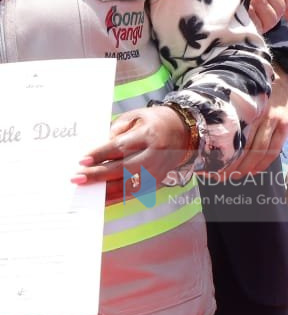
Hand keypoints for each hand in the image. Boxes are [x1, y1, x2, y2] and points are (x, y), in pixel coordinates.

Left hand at [75, 105, 194, 205]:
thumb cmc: (153, 122)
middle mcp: (156, 154)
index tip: (82, 160)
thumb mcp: (136, 116)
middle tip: (77, 178)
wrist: (182, 131)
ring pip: (129, 184)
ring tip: (86, 190)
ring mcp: (158, 169)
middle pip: (124, 168)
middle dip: (98, 174)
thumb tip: (98, 149)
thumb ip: (117, 130)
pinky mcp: (158, 180)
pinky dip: (117, 197)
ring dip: (106, 189)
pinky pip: (134, 192)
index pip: (121, 147)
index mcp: (150, 134)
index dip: (101, 154)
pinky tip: (102, 198)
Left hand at [207, 65, 287, 179]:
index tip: (208, 166)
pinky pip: (273, 150)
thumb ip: (226, 115)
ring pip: (259, 151)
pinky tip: (253, 171)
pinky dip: (263, 164)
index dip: (220, 154)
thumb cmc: (253, 93)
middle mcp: (259, 113)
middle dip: (231, 165)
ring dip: (246, 168)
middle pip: (244, 145)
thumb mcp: (238, 99)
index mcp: (244, 107)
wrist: (282, 79)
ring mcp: (275, 120)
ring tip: (234, 177)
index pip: (231, 136)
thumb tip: (207, 139)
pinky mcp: (285, 125)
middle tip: (219, 176)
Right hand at [235, 0, 287, 32]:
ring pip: (271, 18)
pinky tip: (244, 27)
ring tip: (251, 25)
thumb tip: (280, 6)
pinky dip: (254, 29)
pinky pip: (258, 24)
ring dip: (264, 25)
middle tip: (261, 23)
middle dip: (273, 19)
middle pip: (280, 8)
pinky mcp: (244, 5)